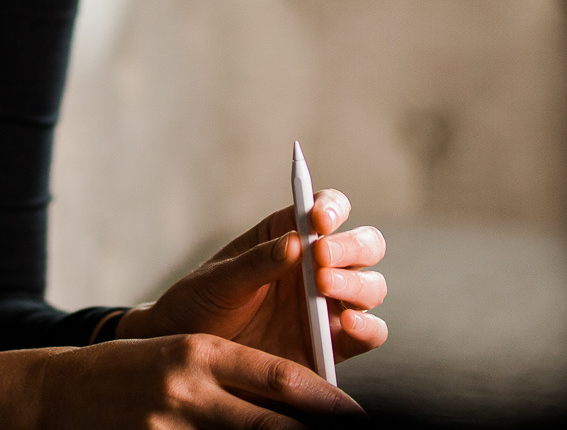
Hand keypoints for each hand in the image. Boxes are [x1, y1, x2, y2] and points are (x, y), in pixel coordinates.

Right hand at [0, 335, 362, 429]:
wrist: (60, 391)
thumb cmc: (133, 370)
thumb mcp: (182, 355)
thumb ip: (234, 372)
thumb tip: (295, 396)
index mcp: (201, 352)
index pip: (278, 378)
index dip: (325, 401)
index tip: (357, 415)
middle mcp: (188, 388)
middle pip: (270, 421)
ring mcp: (169, 424)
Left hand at [118, 191, 387, 368]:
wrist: (195, 357)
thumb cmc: (203, 304)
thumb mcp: (220, 280)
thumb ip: (256, 263)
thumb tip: (295, 242)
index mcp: (291, 235)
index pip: (327, 209)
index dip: (331, 208)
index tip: (318, 219)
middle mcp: (318, 267)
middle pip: (363, 245)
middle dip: (350, 247)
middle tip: (321, 258)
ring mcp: (330, 305)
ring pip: (371, 286)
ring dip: (357, 284)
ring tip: (323, 288)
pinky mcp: (335, 344)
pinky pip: (370, 333)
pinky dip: (368, 327)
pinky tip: (348, 323)